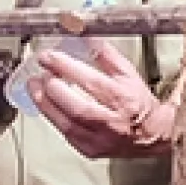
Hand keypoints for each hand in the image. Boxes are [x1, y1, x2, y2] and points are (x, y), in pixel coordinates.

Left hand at [30, 39, 171, 157]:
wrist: (152, 135)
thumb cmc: (138, 102)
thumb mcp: (127, 72)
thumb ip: (104, 54)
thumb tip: (84, 34)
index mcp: (123, 99)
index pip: (91, 82)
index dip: (65, 68)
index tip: (48, 56)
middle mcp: (112, 122)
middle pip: (76, 106)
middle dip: (52, 87)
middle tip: (39, 72)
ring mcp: (99, 140)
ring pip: (65, 123)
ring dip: (44, 102)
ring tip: (34, 86)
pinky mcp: (89, 150)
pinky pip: (64, 132)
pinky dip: (52, 115)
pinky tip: (45, 102)